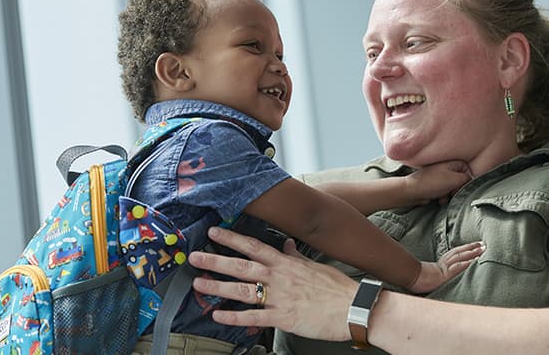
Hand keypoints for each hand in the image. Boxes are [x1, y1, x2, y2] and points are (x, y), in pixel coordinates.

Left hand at [189, 226, 358, 340]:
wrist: (353, 308)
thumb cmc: (337, 288)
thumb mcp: (314, 265)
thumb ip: (295, 255)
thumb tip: (287, 244)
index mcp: (286, 262)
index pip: (253, 245)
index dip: (232, 237)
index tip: (214, 232)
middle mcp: (279, 277)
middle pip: (241, 265)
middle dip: (215, 259)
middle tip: (195, 256)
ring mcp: (279, 297)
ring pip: (242, 289)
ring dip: (218, 286)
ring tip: (199, 283)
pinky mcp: (283, 317)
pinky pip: (253, 317)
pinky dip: (234, 316)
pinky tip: (218, 314)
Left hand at [405, 160, 472, 204]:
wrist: (413, 191)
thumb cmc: (432, 183)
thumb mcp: (456, 179)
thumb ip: (467, 179)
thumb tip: (470, 181)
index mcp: (452, 162)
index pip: (468, 171)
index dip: (466, 181)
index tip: (461, 186)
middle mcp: (446, 167)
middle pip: (460, 181)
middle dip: (456, 189)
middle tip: (451, 192)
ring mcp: (440, 175)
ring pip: (453, 187)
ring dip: (449, 194)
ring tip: (443, 196)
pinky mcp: (435, 184)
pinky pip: (445, 191)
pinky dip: (443, 196)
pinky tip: (438, 198)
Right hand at [408, 241, 484, 292]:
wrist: (411, 280)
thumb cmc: (417, 278)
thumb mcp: (428, 274)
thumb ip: (436, 272)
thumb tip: (440, 272)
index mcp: (441, 263)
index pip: (455, 253)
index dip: (465, 249)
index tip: (475, 245)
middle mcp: (444, 263)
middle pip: (459, 252)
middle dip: (472, 247)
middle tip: (483, 244)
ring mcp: (445, 268)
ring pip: (460, 257)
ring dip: (472, 253)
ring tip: (482, 249)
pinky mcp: (445, 274)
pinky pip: (457, 267)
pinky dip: (466, 263)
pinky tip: (474, 261)